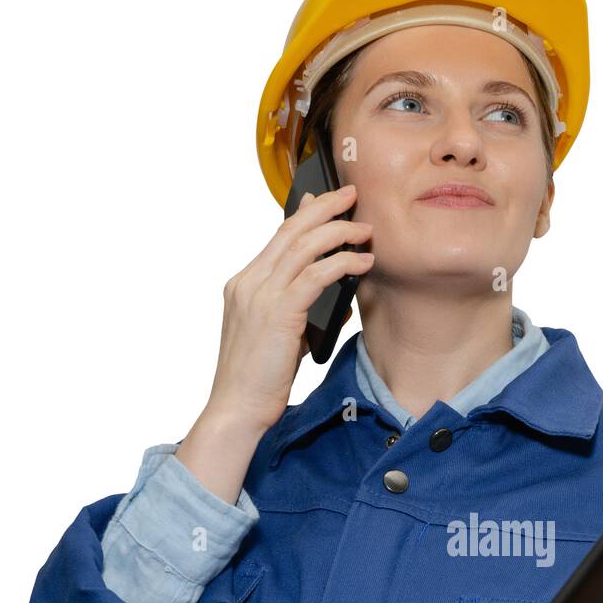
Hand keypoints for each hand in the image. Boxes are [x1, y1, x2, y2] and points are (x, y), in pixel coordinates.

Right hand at [206, 184, 374, 436]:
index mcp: (244, 285)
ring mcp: (260, 295)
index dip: (305, 214)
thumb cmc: (259, 380)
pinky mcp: (278, 312)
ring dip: (339, 232)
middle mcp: (248, 282)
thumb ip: (305, 313)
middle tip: (351, 195)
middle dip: (324, 207)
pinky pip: (315, 275)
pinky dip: (342, 264)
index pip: (277, 237)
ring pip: (304, 246)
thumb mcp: (284, 339)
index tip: (327, 200)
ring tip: (365, 230)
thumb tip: (341, 302)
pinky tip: (362, 263)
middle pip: (291, 230)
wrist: (237, 408)